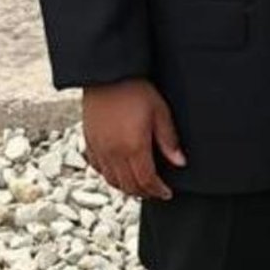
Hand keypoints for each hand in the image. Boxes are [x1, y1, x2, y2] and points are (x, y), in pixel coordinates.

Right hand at [82, 78, 185, 199]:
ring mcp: (99, 149)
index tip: (166, 193)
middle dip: (144, 192)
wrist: (106, 75)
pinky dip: (109, 176)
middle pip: (128, 185)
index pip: (146, 180)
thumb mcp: (160, 112)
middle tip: (156, 192)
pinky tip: (119, 172)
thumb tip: (180, 162)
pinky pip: (98, 168)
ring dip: (126, 187)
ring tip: (140, 185)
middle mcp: (113, 153)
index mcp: (133, 147)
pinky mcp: (88, 142)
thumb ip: (168, 140)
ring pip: (111, 180)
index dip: (157, 190)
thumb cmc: (136, 90)